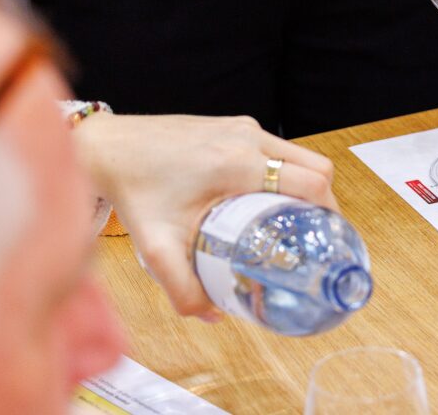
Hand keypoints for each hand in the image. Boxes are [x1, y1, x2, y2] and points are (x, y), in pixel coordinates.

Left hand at [74, 113, 337, 317]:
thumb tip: (212, 315)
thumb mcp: (157, 246)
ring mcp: (242, 126)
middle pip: (315, 167)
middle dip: (324, 202)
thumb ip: (183, 287)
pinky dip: (284, 171)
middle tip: (313, 235)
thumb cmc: (134, 190)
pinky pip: (276, 146)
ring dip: (305, 184)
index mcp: (239, 164)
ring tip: (293, 220)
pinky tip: (264, 198)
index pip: (311, 184)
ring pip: (299, 154)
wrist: (109, 147)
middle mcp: (248, 139)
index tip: (326, 240)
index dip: (328, 213)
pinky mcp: (233, 123)